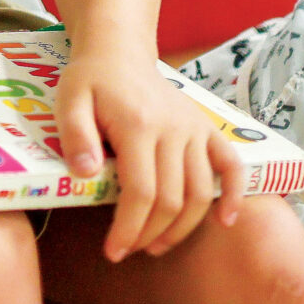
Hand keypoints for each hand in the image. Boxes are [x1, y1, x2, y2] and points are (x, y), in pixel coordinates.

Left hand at [54, 50, 248, 261]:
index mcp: (138, 124)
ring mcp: (194, 128)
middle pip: (171, 199)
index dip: (128, 229)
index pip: (141, 192)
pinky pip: (231, 165)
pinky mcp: (207, 128)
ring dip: (181, 228)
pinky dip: (234, 194)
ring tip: (156, 245)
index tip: (113, 252)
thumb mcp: (68, 100)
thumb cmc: (91, 80)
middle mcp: (173, 128)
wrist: (119, 52)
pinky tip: (224, 221)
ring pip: (200, 192)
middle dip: (149, 234)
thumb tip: (86, 174)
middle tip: (128, 249)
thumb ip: (75, 136)